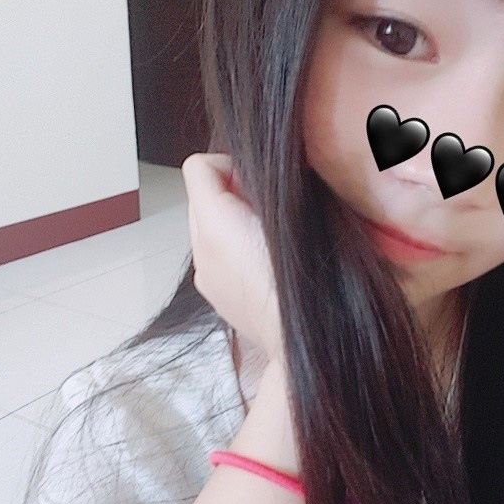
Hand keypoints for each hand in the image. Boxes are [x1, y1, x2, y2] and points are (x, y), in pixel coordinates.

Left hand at [181, 152, 285, 369]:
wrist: (298, 338)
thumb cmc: (303, 277)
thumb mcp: (291, 213)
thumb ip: (263, 183)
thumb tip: (254, 173)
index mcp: (214, 222)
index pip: (201, 166)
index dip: (234, 167)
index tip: (260, 187)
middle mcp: (199, 246)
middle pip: (202, 196)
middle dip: (231, 196)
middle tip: (267, 214)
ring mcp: (203, 272)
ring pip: (208, 226)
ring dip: (231, 224)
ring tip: (266, 242)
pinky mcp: (212, 292)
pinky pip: (215, 255)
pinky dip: (232, 252)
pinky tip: (260, 266)